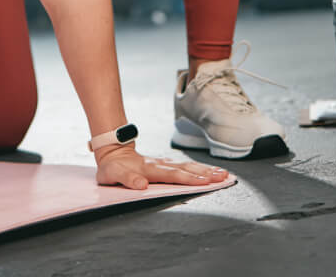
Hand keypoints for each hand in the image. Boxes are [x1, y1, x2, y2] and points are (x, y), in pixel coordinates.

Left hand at [95, 143, 228, 190]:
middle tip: (222, 177)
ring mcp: (164, 163)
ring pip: (188, 167)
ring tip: (223, 174)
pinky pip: (186, 166)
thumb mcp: (112, 175)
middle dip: (205, 174)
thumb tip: (141, 184)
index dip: (188, 179)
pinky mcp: (166, 164)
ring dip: (206, 170)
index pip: (172, 175)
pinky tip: (212, 171)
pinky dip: (200, 169)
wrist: (113, 151)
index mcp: (149, 169)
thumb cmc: (113, 167)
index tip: (204, 181)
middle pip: (185, 169)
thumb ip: (126, 179)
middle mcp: (159, 165)